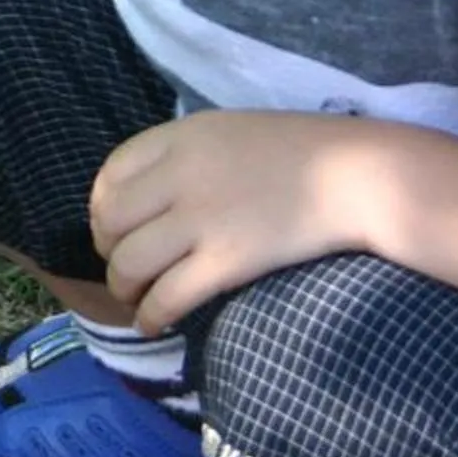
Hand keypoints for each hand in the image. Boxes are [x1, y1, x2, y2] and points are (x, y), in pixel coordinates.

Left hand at [88, 112, 402, 333]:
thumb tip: (151, 193)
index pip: (111, 173)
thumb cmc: (302, 152)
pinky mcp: (226, 261)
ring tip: (135, 301)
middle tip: (123, 269)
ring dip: (124, 290)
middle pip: (111, 222)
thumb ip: (187, 155)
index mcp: (181, 137)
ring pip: (130, 264)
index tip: (112, 228)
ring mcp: (201, 219)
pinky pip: (167, 297)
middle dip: (107, 251)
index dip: (102, 208)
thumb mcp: (230, 132)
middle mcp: (180, 175)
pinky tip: (155, 324)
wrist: (356, 175)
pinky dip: (152, 316)